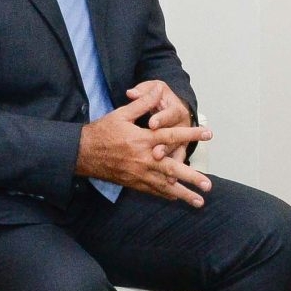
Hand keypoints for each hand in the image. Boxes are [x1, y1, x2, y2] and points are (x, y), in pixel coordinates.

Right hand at [77, 85, 213, 204]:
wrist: (82, 153)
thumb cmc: (102, 131)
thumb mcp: (121, 113)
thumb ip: (142, 102)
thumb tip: (158, 89)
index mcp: (143, 139)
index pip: (172, 136)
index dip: (191, 134)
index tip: (208, 134)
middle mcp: (144, 159)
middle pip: (172, 169)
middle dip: (191, 177)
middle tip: (207, 185)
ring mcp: (139, 174)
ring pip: (165, 186)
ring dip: (183, 194)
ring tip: (199, 201)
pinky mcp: (133, 183)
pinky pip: (153, 190)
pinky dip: (167, 194)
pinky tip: (178, 198)